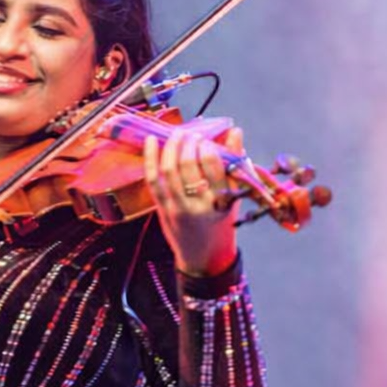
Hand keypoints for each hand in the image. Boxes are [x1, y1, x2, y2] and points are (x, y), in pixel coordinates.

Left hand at [144, 127, 241, 277]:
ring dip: (171, 147)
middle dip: (189, 144)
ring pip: (169, 170)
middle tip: (191, 135)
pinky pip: (153, 180)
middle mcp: (199, 204)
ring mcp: (178, 207)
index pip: (213, 166)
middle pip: (189, 166)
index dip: (207, 147)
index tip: (206, 139)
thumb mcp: (234, 195)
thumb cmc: (221, 219)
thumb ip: (235, 163)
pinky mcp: (163, 208)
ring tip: (177, 134)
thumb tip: (236, 131)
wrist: (203, 254)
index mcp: (222, 200)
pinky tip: (151, 140)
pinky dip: (150, 158)